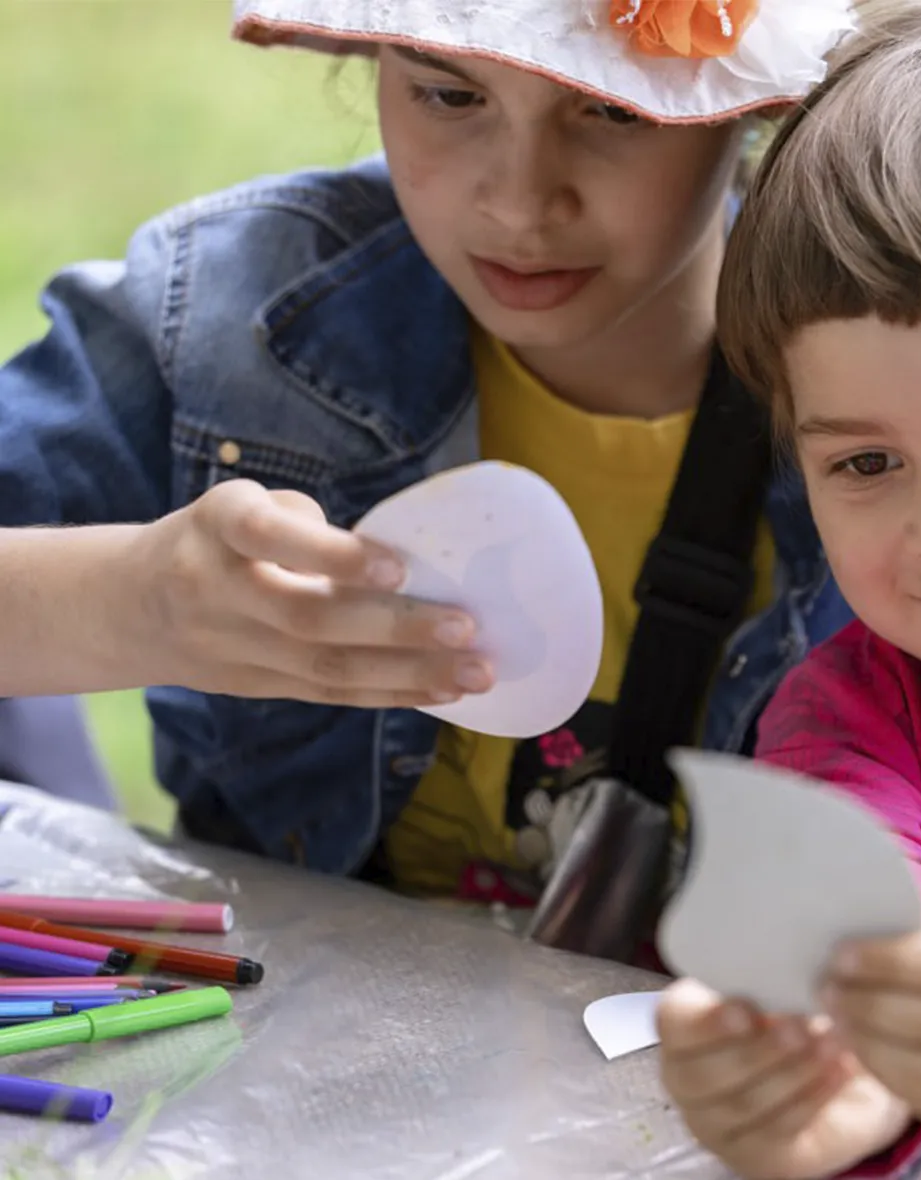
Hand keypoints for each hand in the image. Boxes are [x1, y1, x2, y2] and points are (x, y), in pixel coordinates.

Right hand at [119, 479, 493, 706]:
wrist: (129, 605)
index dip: (333, 553)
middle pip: (310, 618)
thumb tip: (393, 558)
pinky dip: (391, 694)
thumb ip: (305, 524)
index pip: (270, 537)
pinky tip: (444, 693)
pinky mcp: (254, 687)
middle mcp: (217, 589)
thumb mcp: (241, 505)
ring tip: (475, 672)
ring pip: (326, 669)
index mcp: (217, 526)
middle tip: (466, 626)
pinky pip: (328, 694)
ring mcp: (232, 648)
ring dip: (410, 673)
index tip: (399, 564)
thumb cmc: (216, 538)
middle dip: (396, 627)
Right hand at [657, 979, 911, 1179]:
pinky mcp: (752, 1155)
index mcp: (686, 1024)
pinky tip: (841, 1070)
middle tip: (804, 1024)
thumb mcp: (788, 982)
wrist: (842, 1067)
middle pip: (702, 1073)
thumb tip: (793, 947)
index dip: (705, 1021)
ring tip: (833, 1043)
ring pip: (742, 1104)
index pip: (673, 1021)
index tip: (746, 1009)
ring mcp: (716, 1123)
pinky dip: (812, 1097)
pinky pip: (777, 1130)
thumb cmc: (803, 1012)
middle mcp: (689, 1078)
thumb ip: (775, 969)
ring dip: (791, 1071)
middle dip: (756, 1049)